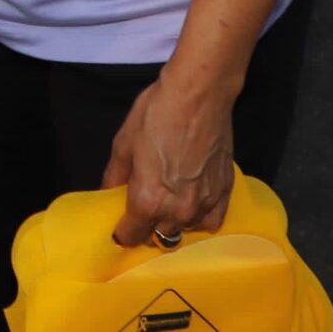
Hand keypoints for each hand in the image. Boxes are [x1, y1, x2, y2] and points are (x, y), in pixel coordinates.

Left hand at [101, 77, 236, 248]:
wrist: (198, 94)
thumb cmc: (156, 113)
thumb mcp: (123, 143)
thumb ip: (114, 177)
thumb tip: (108, 195)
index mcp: (147, 202)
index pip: (130, 237)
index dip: (122, 230)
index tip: (121, 220)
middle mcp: (177, 212)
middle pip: (158, 237)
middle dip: (147, 226)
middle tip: (144, 205)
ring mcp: (204, 205)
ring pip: (184, 230)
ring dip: (173, 222)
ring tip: (169, 200)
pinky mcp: (224, 194)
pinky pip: (211, 221)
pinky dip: (200, 217)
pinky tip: (193, 201)